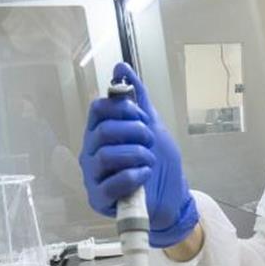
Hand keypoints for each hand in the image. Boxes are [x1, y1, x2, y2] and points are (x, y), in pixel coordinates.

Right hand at [79, 62, 199, 247]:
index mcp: (100, 132)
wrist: (172, 199)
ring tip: (149, 161)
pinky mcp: (99, 199)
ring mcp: (93, 176)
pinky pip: (113, 182)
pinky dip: (135, 176)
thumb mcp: (153, 126)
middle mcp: (92, 152)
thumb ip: (137, 97)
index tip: (142, 116)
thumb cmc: (158, 164)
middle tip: (149, 141)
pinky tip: (145, 176)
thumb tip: (121, 66)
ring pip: (107, 155)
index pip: (98, 108)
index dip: (124, 109)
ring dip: (137, 155)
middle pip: (103, 130)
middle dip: (135, 132)